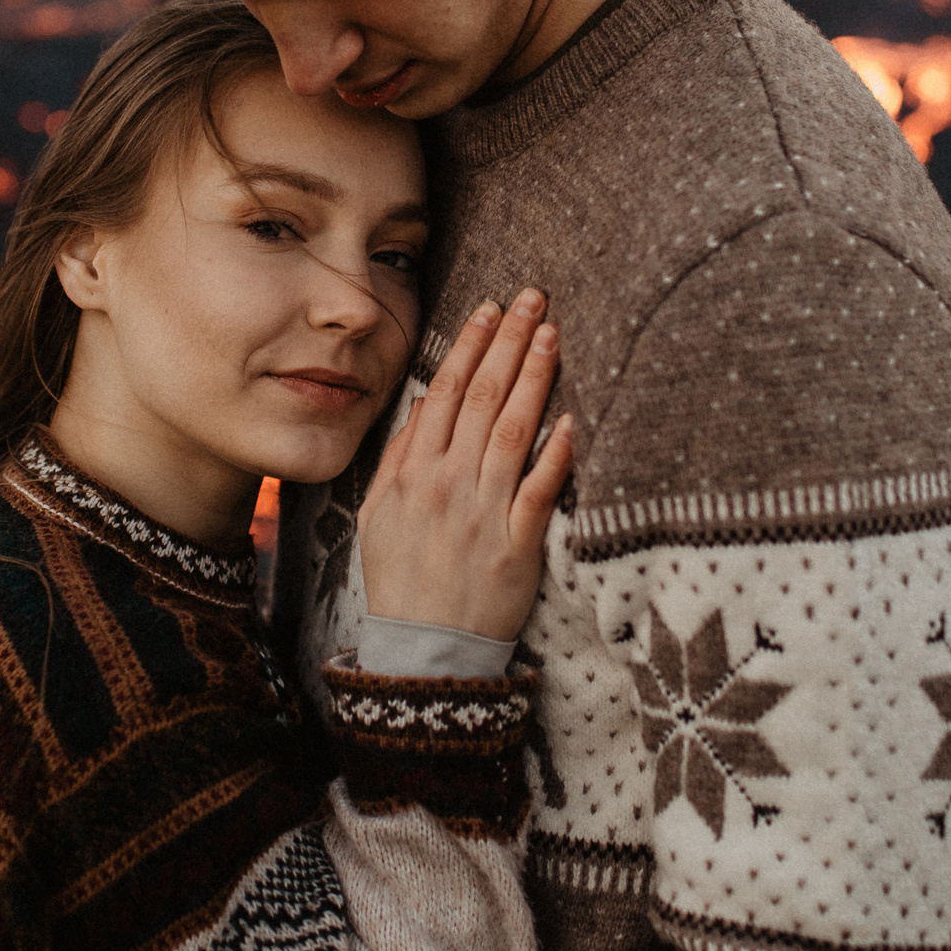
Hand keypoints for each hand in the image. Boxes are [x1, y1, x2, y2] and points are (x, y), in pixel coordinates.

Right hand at [356, 288, 574, 642]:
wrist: (424, 652)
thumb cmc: (402, 581)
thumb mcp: (378, 516)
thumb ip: (400, 457)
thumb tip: (426, 403)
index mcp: (411, 474)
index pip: (446, 393)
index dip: (471, 346)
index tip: (491, 308)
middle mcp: (446, 485)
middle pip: (483, 399)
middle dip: (509, 342)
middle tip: (535, 299)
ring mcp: (483, 513)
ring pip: (512, 431)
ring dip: (535, 378)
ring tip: (553, 335)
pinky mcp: (517, 545)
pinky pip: (539, 490)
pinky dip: (555, 454)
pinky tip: (572, 419)